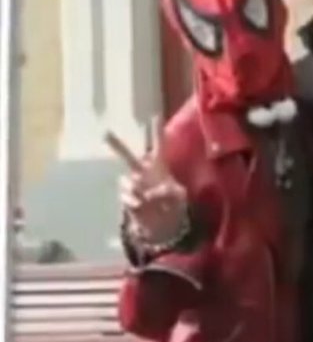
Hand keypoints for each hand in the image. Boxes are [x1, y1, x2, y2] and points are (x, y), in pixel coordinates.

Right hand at [110, 121, 187, 245]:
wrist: (165, 225)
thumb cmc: (175, 205)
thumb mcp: (180, 197)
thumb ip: (170, 190)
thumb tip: (152, 190)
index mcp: (160, 167)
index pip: (158, 146)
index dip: (156, 132)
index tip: (155, 116)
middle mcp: (143, 173)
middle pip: (127, 156)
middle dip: (116, 145)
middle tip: (105, 133)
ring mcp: (133, 185)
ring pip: (125, 180)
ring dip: (135, 188)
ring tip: (147, 199)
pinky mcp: (128, 198)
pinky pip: (125, 196)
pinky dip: (133, 200)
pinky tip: (140, 204)